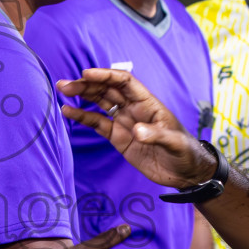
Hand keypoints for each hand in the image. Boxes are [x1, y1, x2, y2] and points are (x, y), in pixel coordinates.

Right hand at [56, 69, 213, 190]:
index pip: (124, 82)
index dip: (105, 76)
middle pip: (107, 90)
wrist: (185, 173)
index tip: (86, 74)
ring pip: (99, 103)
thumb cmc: (185, 152)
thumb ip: (156, 135)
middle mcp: (133, 108)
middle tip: (66, 84)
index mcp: (148, 103)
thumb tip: (136, 130)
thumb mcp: (175, 143)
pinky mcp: (118, 137)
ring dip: (81, 96)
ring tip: (62, 90)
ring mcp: (124, 122)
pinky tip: (68, 111)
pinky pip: (97, 123)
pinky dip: (82, 117)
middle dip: (87, 84)